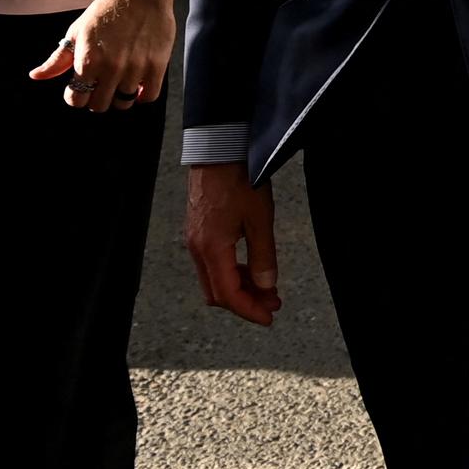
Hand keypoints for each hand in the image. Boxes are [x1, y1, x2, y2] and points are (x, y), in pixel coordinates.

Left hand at [31, 0, 175, 112]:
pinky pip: (149, 96)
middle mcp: (111, 68)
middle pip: (99, 105)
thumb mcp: (76, 33)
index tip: (83, 86)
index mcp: (88, 61)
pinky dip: (142, 95)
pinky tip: (138, 85)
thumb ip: (57, 60)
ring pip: (124, 103)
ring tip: (120, 82)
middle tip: (102, 85)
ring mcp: (135, 67)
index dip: (77, 95)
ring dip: (119, 96)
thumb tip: (36, 76)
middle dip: (97, 97)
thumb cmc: (106, 11)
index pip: (77, 100)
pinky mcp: (157, 65)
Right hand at [184, 163, 280, 324]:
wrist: (218, 151)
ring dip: (239, 288)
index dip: (249, 310)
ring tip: (267, 288)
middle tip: (273, 303)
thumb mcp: (260, 218)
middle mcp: (197, 249)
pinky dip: (232, 272)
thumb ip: (263, 255)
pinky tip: (251, 268)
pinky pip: (212, 263)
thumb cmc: (240, 180)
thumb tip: (267, 286)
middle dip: (245, 302)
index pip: (228, 295)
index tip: (269, 318)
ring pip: (214, 279)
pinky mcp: (198, 231)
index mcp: (211, 249)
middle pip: (217, 293)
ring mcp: (195, 240)